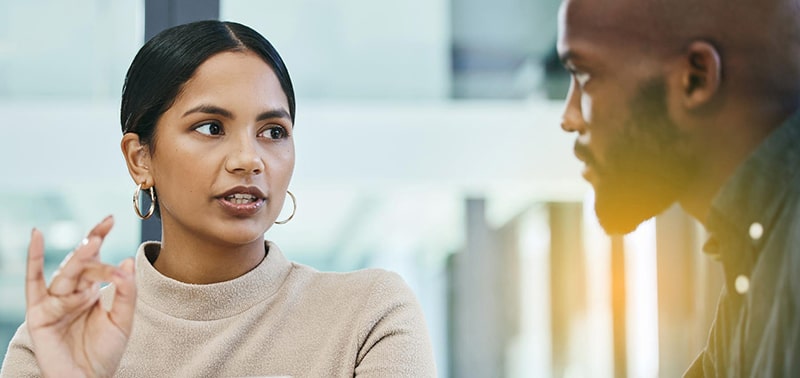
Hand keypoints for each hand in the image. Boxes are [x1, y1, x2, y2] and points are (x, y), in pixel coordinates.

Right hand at [25, 216, 136, 377]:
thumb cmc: (104, 352)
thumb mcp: (123, 319)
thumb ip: (126, 292)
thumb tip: (127, 260)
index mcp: (91, 291)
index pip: (95, 259)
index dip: (99, 238)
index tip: (111, 219)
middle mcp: (72, 292)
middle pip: (82, 263)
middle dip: (93, 246)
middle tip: (104, 228)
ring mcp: (54, 301)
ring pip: (67, 273)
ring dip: (80, 258)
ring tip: (93, 243)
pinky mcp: (39, 312)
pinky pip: (34, 283)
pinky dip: (34, 260)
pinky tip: (36, 236)